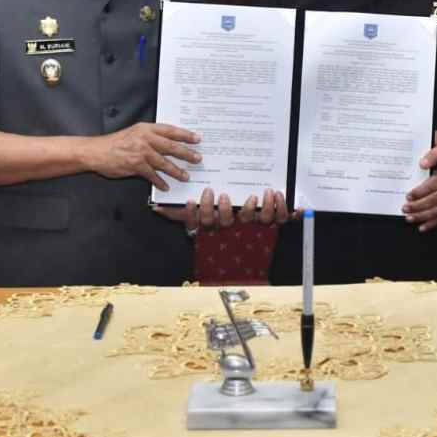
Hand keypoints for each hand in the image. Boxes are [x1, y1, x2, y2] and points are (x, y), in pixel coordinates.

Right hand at [89, 123, 199, 190]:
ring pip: (164, 163)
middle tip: (197, 159)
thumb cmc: (115, 143)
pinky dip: (160, 182)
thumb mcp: (134, 133)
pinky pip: (152, 176)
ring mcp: (141, 152)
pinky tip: (166, 186)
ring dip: (177, 171)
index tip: (197, 139)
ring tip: (186, 176)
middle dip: (187, 153)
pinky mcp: (135, 165)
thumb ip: (150, 136)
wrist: (96, 151)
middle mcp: (145, 138)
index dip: (185, 134)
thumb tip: (168, 143)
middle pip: (171, 146)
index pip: (170, 130)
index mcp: (146, 128)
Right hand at [153, 188, 289, 233]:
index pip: (199, 222)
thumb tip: (155, 207)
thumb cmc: (218, 219)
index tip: (191, 200)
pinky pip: (279, 218)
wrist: (253, 243)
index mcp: (214, 224)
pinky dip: (281, 208)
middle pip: (225, 222)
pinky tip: (277, 194)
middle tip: (222, 195)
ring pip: (255, 220)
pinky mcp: (272, 222)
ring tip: (258, 194)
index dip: (195, 214)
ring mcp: (253, 226)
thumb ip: (176, 212)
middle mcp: (232, 227)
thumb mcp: (195, 216)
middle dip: (222, 209)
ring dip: (256, 207)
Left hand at [402, 171, 436, 231]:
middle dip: (416, 206)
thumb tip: (413, 193)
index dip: (418, 193)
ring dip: (421, 216)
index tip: (408, 196)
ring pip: (435, 212)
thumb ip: (427, 180)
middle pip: (432, 200)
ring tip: (410, 218)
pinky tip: (422, 226)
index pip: (430, 186)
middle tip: (405, 208)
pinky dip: (430, 224)